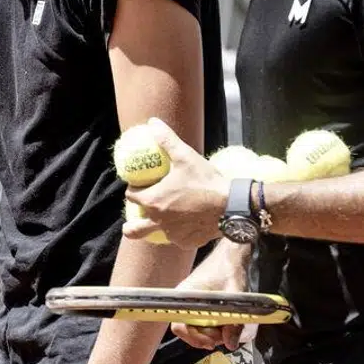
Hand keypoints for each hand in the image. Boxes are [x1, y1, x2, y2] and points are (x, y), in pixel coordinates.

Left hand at [121, 119, 228, 249]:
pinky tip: (188, 224)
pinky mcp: (188, 241)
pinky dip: (179, 232)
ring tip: (165, 220)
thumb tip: (152, 122)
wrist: (232, 206)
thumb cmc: (206, 181)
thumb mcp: (184, 156)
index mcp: (153, 200)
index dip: (133, 190)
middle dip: (132, 224)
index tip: (141, 185)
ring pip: (158, 233)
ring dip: (158, 227)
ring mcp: (173, 234)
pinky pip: (178, 238)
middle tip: (135, 217)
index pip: (131, 196)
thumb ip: (166, 139)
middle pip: (135, 228)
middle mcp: (158, 221)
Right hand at [168, 243, 250, 351]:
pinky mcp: (198, 304)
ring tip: (228, 329)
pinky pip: (201, 321)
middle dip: (206, 337)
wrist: (231, 255)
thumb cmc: (229, 270)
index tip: (211, 342)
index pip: (179, 325)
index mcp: (186, 296)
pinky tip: (225, 324)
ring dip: (212, 333)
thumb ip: (234, 322)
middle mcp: (184, 301)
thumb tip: (230, 344)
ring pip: (196, 327)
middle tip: (224, 337)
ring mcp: (191, 302)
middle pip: (187, 330)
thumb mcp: (235, 298)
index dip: (193, 338)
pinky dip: (213, 326)